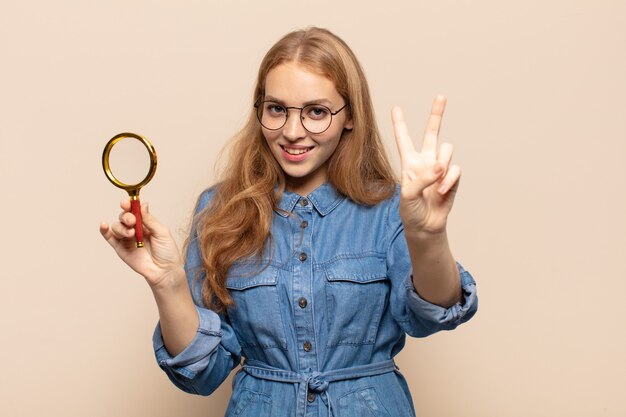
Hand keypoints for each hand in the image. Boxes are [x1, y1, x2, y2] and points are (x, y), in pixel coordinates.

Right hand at [100, 201, 183, 288]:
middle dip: (126, 216)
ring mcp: (127, 239)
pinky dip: (104, 231)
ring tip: (131, 234)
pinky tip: (104, 225)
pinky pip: (110, 238)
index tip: (127, 203)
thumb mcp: (162, 232)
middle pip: (124, 217)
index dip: (129, 205)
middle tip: (132, 221)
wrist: (164, 270)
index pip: (134, 211)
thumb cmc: (167, 252)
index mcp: (145, 223)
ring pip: (117, 226)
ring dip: (122, 227)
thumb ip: (150, 219)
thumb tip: (142, 204)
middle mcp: (135, 229)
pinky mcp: (121, 248)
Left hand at [392, 95, 460, 234]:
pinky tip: (441, 192)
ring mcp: (440, 168)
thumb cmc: (410, 210)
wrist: (425, 226)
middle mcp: (425, 161)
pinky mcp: (452, 177)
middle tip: (441, 96)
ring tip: (436, 184)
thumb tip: (441, 165)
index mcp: (409, 162)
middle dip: (437, 114)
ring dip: (442, 164)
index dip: (400, 124)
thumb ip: (422, 177)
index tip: (396, 108)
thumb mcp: (408, 194)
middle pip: (431, 132)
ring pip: (446, 149)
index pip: (404, 139)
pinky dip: (449, 180)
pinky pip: (455, 169)